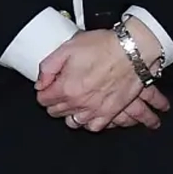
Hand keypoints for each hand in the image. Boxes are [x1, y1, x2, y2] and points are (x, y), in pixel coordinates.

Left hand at [36, 31, 162, 130]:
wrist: (132, 51)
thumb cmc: (103, 47)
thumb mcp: (67, 48)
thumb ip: (48, 67)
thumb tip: (40, 83)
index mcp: (66, 88)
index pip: (43, 100)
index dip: (44, 91)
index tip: (48, 86)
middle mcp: (79, 103)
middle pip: (56, 112)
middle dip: (54, 102)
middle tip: (60, 91)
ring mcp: (96, 110)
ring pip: (73, 122)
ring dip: (70, 113)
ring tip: (73, 101)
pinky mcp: (111, 112)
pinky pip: (94, 127)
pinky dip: (89, 122)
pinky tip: (88, 112)